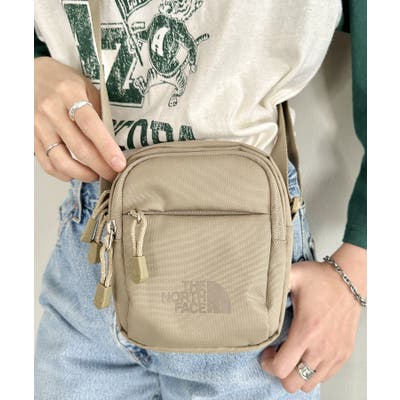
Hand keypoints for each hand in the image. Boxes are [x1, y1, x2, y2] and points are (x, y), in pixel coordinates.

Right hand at [34, 57, 125, 181]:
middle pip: (79, 147)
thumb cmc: (64, 83)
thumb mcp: (87, 88)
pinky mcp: (30, 136)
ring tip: (96, 175)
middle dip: (100, 167)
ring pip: (61, 160)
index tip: (119, 164)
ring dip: (83, 174)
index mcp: (69, 93)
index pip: (90, 125)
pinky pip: (47, 163)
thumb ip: (99, 113)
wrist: (30, 74)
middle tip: (114, 175)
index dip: (106, 147)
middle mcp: (51, 109)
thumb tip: (113, 145)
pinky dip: (63, 174)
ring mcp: (38, 124)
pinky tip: (76, 173)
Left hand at [261, 243, 365, 392]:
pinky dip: (313, 372)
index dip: (268, 364)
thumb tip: (254, 283)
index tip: (267, 352)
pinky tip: (307, 353)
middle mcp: (321, 348)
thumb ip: (273, 282)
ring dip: (297, 374)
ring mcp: (334, 354)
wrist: (349, 280)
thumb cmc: (320, 278)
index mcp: (306, 331)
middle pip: (294, 383)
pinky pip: (325, 377)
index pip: (282, 368)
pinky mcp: (344, 354)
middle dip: (281, 373)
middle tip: (278, 355)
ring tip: (293, 355)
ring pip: (310, 384)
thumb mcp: (293, 275)